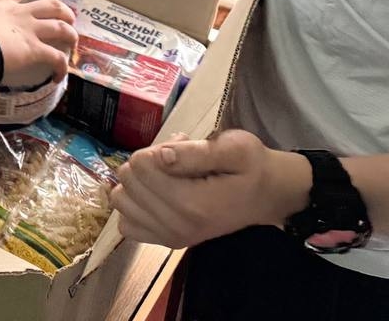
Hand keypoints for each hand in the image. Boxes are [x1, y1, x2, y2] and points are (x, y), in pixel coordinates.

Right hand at [0, 0, 77, 84]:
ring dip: (71, 35)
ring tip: (73, 43)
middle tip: (68, 18)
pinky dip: (62, 67)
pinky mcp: (36, 50)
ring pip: (61, 28)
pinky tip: (60, 76)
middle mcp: (19, 13)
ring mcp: (29, 31)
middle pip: (51, 6)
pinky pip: (57, 58)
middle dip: (64, 12)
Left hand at [112, 129, 311, 248]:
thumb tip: (160, 155)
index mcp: (193, 203)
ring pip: (121, 200)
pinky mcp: (167, 241)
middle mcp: (178, 226)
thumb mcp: (234, 147)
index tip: (181, 146)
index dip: (155, 148)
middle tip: (176, 158)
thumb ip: (195, 152)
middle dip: (146, 161)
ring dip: (137, 182)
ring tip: (166, 175)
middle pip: (128, 180)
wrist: (267, 196)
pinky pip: (127, 224)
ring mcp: (170, 237)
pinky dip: (134, 206)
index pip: (140, 165)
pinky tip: (156, 195)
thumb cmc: (252, 167)